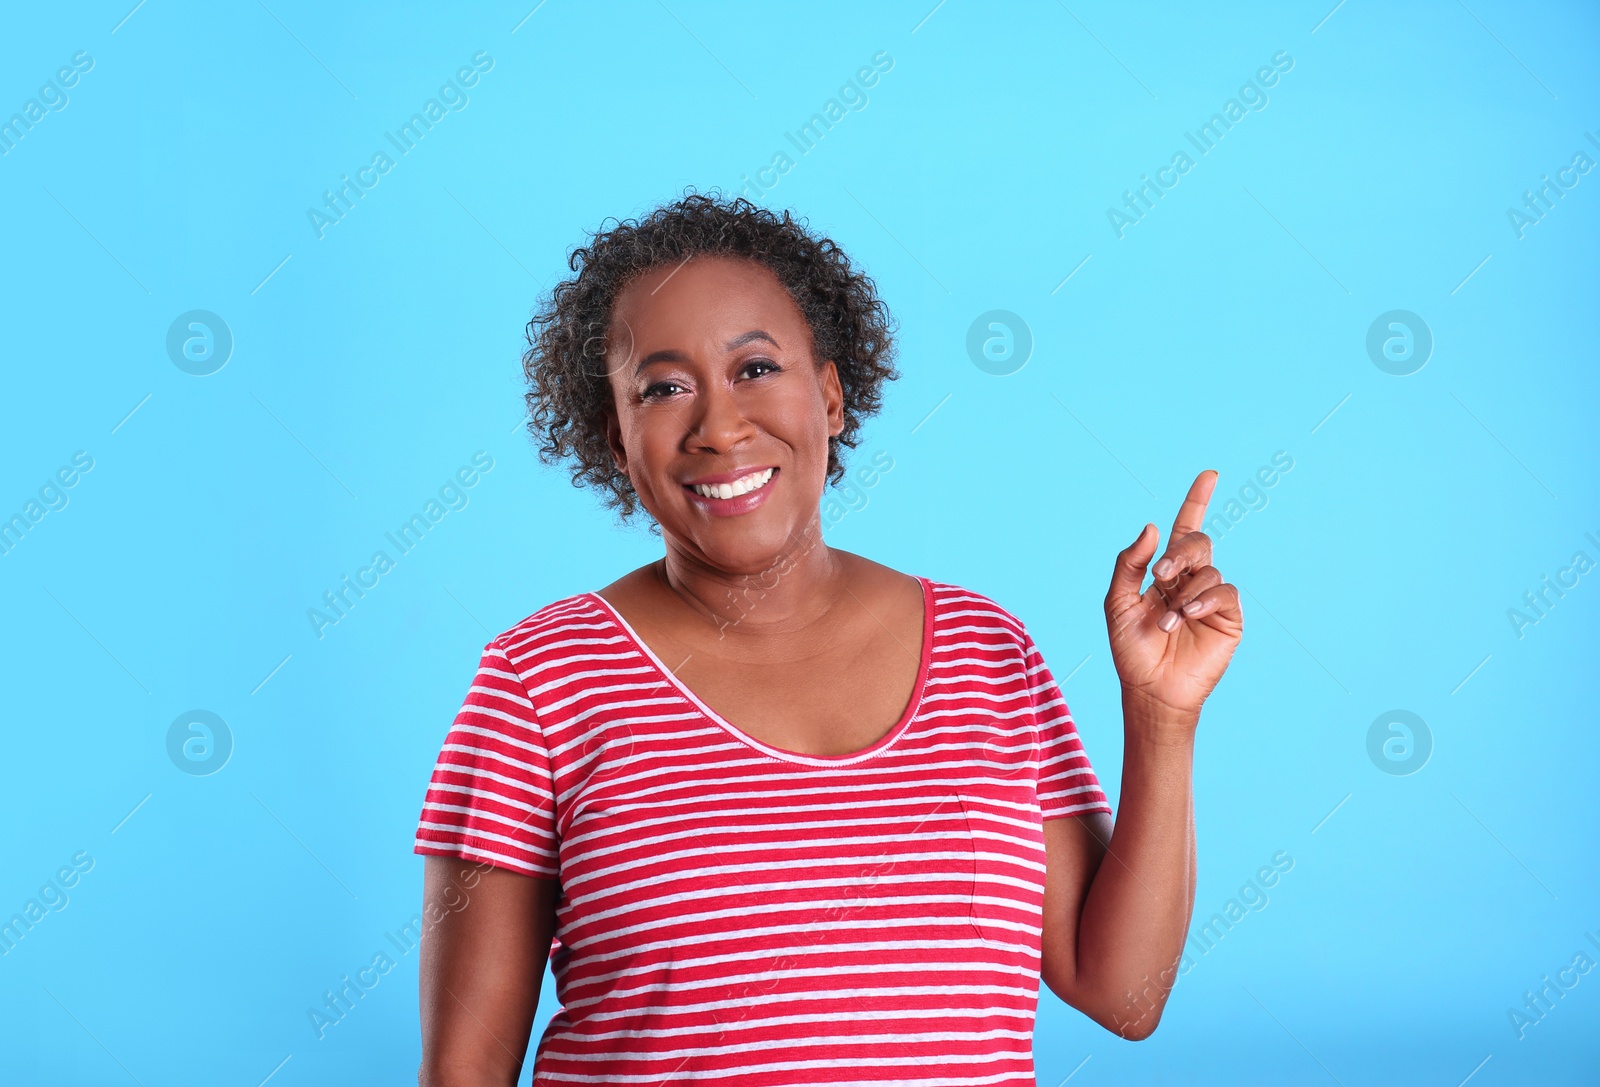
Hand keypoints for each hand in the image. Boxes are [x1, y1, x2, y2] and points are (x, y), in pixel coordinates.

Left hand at [1104, 470, 1242, 726]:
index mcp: (1165, 573)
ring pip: (1208, 570)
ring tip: (1167, 622)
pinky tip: (1188, 616)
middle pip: (1198, 543)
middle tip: (1161, 575)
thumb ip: (1129, 564)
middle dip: (1180, 553)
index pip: (1184, 529)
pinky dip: (1203, 600)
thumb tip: (1151, 528)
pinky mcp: (1227, 618)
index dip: (1196, 501)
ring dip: (1183, 594)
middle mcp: (1191, 580)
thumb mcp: (1117, 602)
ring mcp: (1210, 598)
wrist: (1150, 689)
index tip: (1209, 474)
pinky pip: (1223, 592)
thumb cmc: (1131, 649)